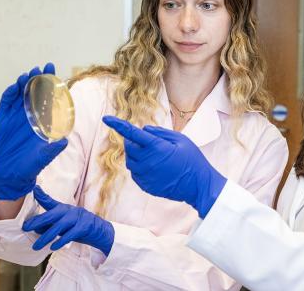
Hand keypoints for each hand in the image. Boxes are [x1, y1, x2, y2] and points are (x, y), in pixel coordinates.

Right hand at [0, 64, 67, 199]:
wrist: (10, 173)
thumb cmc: (30, 165)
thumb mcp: (43, 156)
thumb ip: (53, 148)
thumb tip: (64, 141)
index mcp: (44, 120)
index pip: (50, 99)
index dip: (53, 86)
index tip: (56, 74)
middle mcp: (31, 115)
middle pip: (36, 92)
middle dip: (40, 78)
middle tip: (44, 67)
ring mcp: (17, 115)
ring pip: (21, 94)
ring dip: (24, 83)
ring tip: (28, 75)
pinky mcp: (3, 118)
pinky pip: (6, 102)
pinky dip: (10, 94)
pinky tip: (14, 88)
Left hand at [22, 186, 114, 255]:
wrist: (100, 230)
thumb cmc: (79, 227)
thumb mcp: (64, 224)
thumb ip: (51, 225)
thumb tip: (35, 228)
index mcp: (64, 208)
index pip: (50, 201)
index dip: (41, 196)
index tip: (33, 189)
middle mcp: (70, 211)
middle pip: (52, 215)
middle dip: (38, 221)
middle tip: (26, 227)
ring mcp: (78, 218)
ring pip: (59, 227)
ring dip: (46, 237)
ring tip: (36, 246)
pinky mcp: (84, 227)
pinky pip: (70, 234)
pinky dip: (61, 241)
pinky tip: (53, 247)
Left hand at [102, 116, 226, 217]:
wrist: (197, 185)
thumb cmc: (192, 160)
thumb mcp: (180, 140)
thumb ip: (160, 132)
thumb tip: (144, 130)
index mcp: (156, 147)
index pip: (131, 133)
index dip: (117, 124)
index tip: (106, 118)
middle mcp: (147, 161)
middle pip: (128, 147)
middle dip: (133, 140)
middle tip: (146, 141)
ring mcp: (145, 175)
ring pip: (130, 161)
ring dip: (136, 154)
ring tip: (153, 155)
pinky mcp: (145, 185)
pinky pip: (135, 173)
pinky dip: (140, 167)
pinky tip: (155, 167)